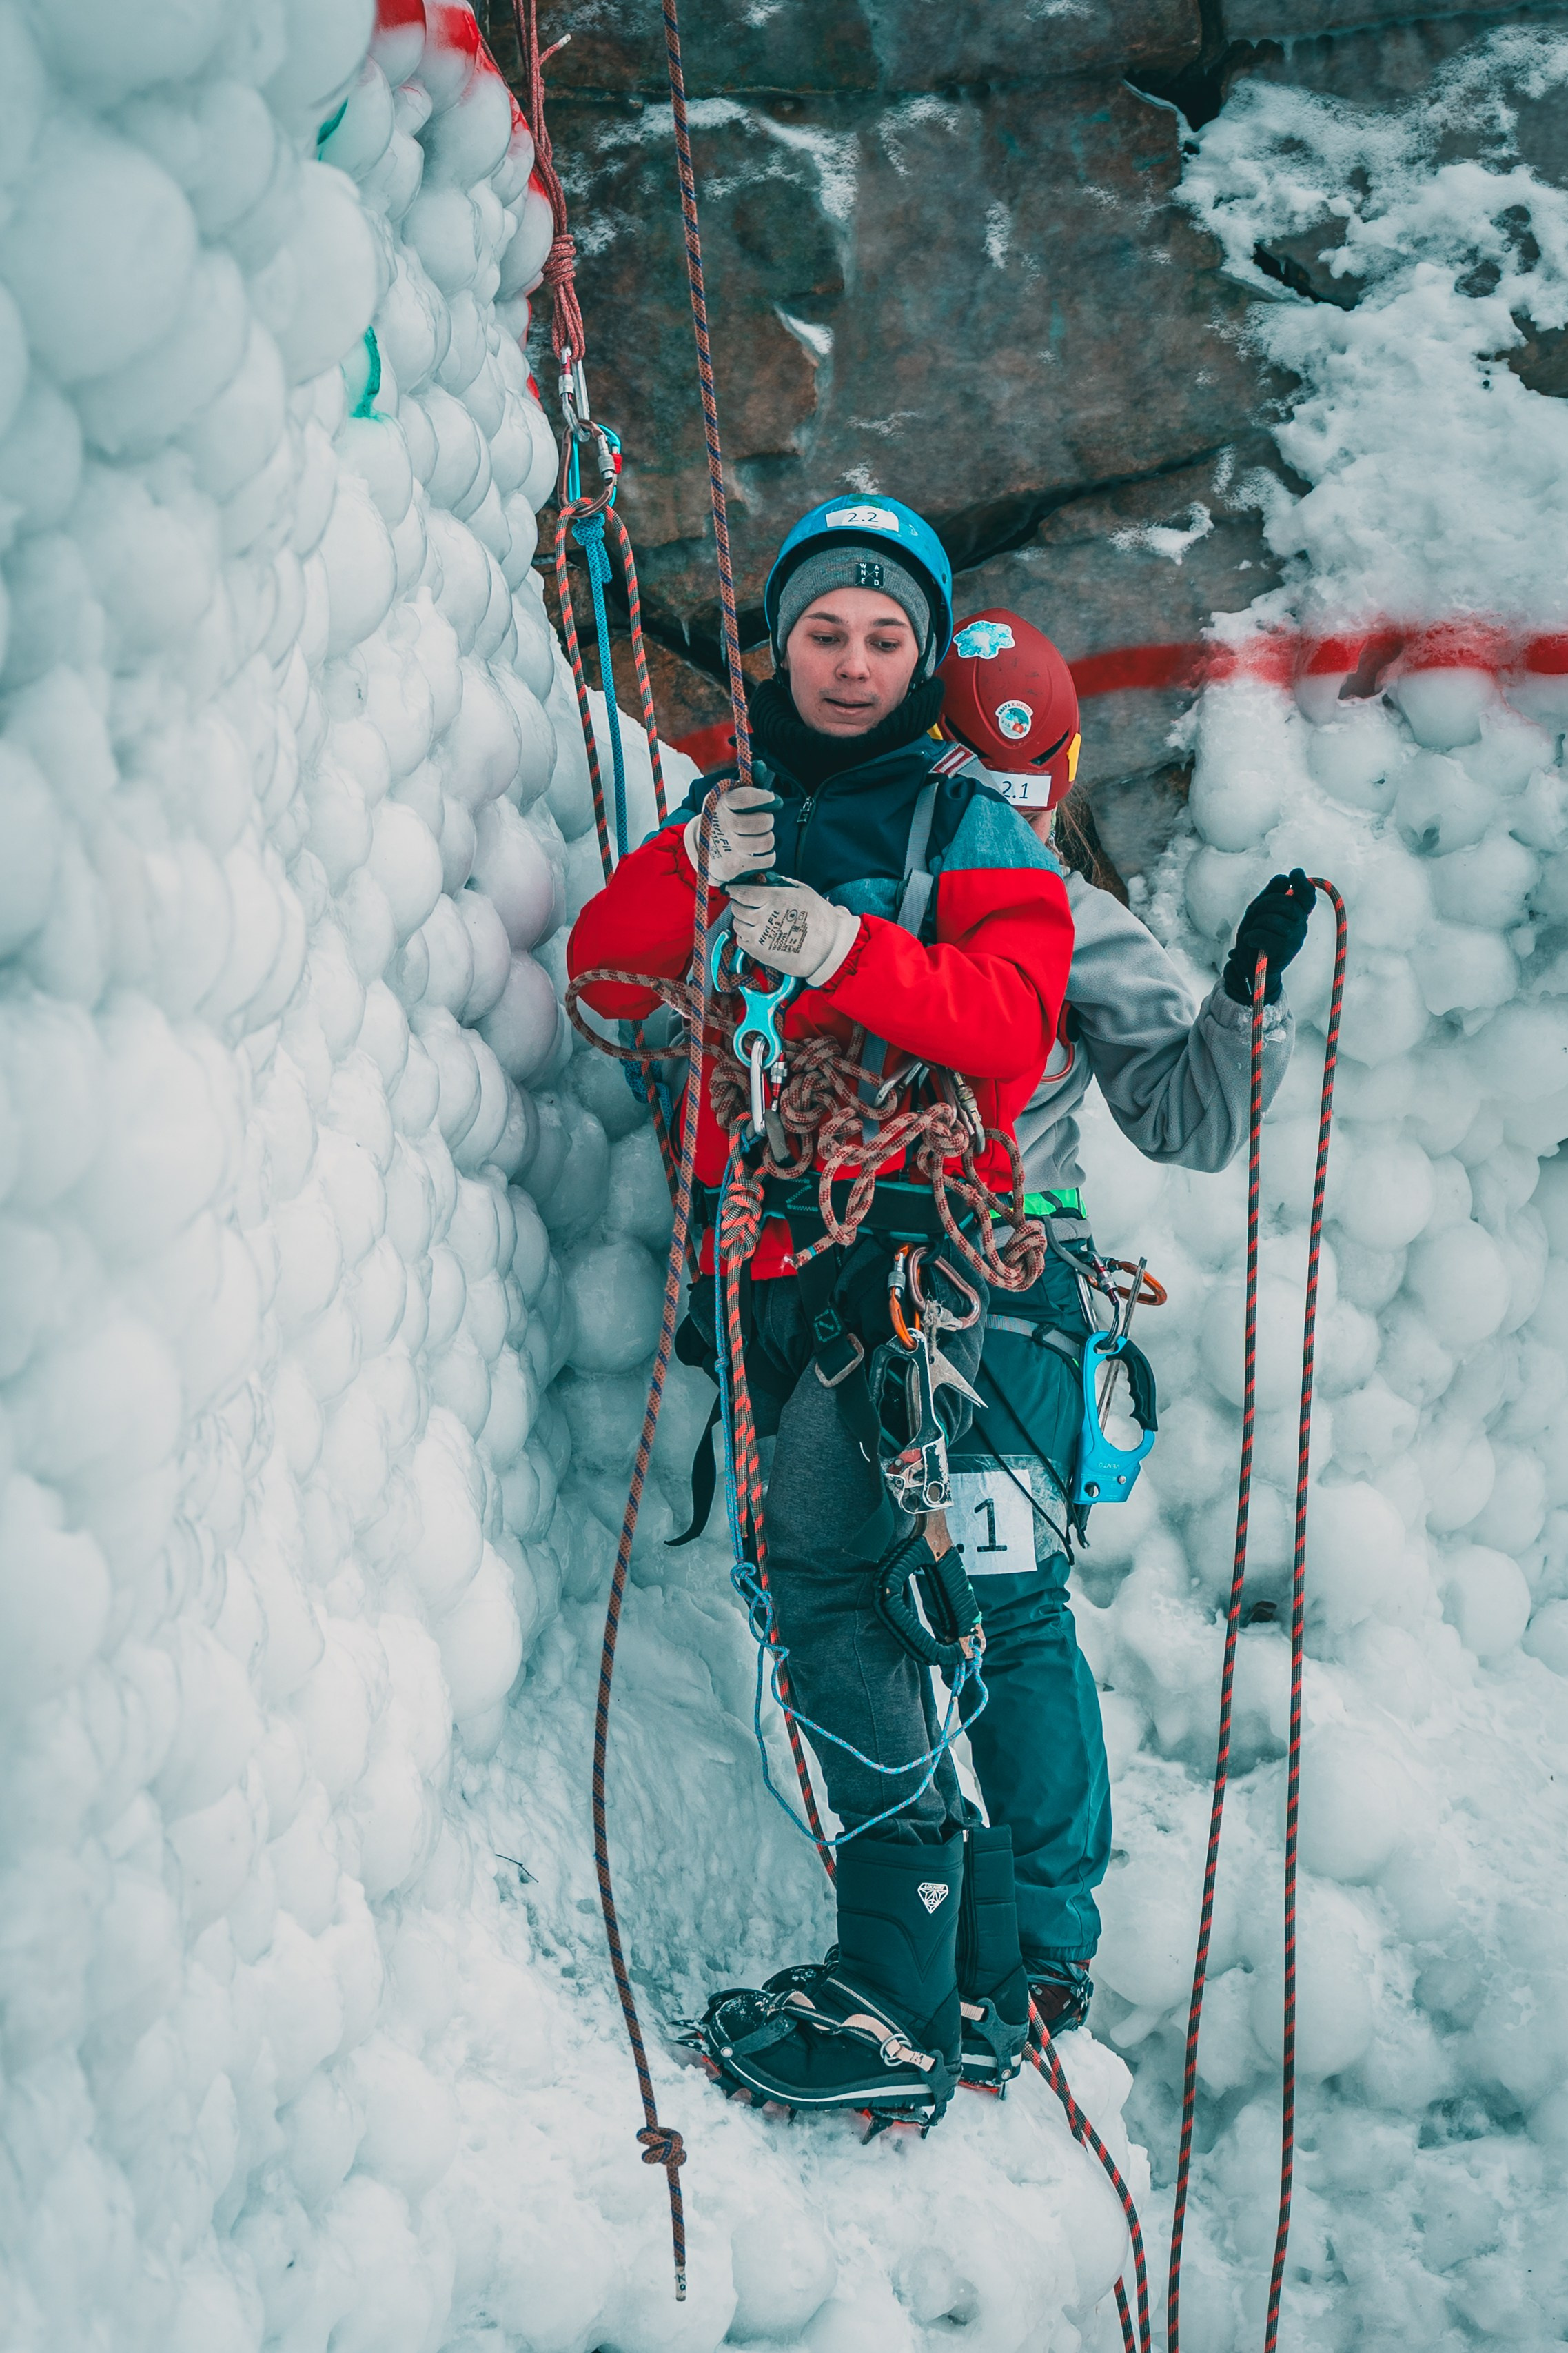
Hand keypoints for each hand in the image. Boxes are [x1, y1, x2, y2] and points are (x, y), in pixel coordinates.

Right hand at [684, 783, 777, 886]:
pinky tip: (760, 852)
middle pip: (762, 822)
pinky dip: (768, 856)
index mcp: (722, 802)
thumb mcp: (730, 796)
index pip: (747, 797)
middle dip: (768, 820)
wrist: (703, 847)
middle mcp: (724, 824)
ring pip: (766, 842)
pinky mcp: (735, 865)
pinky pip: (767, 859)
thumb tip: (762, 766)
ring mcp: (728, 846)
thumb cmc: (725, 816)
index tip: (770, 798)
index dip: (764, 797)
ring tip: (760, 836)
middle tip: (763, 821)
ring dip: (768, 839)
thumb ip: (749, 782)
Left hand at [727, 879, 858, 986]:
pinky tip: (757, 933)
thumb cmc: (819, 917)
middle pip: (737, 908)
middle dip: (740, 903)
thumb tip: (764, 879)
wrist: (829, 947)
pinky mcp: (760, 953)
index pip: (742, 892)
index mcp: (774, 899)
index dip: (736, 889)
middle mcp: (764, 917)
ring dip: (742, 920)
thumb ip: (780, 883)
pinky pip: (742, 941)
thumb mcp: (802, 891)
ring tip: (754, 919)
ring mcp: (760, 937)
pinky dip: (745, 936)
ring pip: (737, 925)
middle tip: (747, 903)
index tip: (735, 889)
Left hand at [1223, 869, 1314, 1005]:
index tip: (1295, 873)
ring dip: (1255, 925)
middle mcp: (1301, 925)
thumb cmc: (1256, 937)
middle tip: (1255, 918)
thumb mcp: (1259, 911)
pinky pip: (1263, 934)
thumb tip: (1285, 877)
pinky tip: (1252, 943)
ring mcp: (1295, 938)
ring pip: (1270, 918)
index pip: (1307, 895)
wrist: (1250, 967)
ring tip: (1254, 934)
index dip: (1302, 883)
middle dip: (1262, 905)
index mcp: (1298, 914)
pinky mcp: (1285, 951)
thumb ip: (1271, 894)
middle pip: (1283, 902)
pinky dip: (1251, 937)